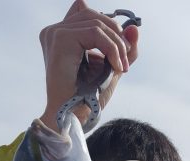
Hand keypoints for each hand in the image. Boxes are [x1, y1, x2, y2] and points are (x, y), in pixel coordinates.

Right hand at [39, 1, 138, 130]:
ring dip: (116, 45)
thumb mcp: (111, 68)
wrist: (74, 117)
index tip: (121, 51)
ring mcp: (56, 33)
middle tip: (125, 61)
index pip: (88, 14)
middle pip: (94, 15)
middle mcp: (55, 31)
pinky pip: (94, 32)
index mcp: (63, 36)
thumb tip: (134, 28)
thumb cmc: (88, 98)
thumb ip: (123, 49)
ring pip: (97, 23)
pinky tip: (116, 67)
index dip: (108, 27)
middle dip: (116, 36)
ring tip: (121, 67)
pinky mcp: (61, 39)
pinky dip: (111, 48)